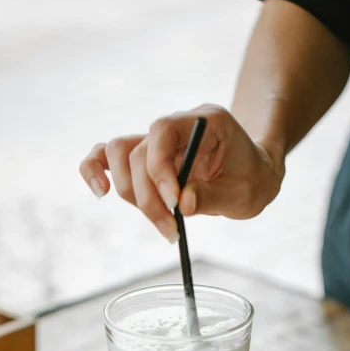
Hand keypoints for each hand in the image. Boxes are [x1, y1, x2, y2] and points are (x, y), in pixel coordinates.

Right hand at [79, 104, 284, 241]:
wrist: (254, 175)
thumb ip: (213, 195)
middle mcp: (175, 126)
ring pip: (120, 157)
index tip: (174, 204)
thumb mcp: (245, 193)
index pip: (163, 131)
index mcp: (204, 121)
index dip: (160, 168)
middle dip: (148, 196)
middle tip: (170, 229)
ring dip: (130, 194)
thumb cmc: (252, 180)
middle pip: (139, 151)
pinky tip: (100, 191)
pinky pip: (106, 156)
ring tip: (160, 223)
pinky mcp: (145, 160)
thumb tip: (182, 203)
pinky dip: (95, 170)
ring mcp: (156, 142)